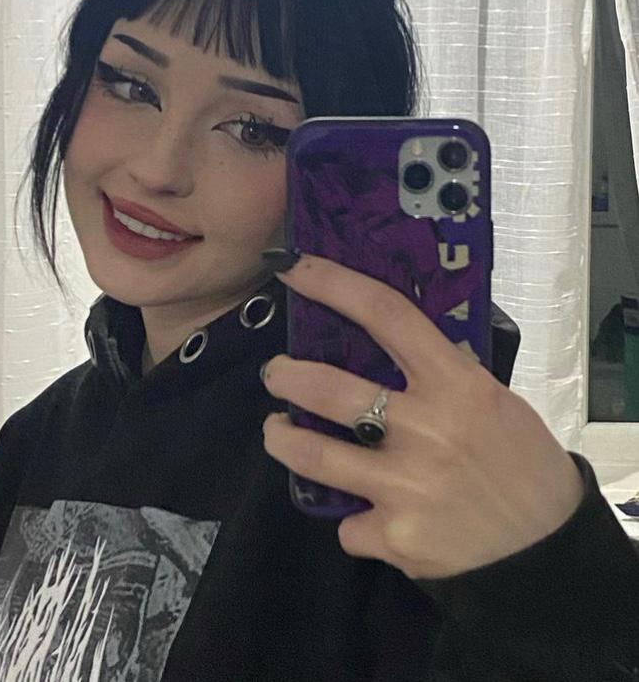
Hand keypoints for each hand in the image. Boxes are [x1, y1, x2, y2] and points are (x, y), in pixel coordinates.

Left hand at [261, 252, 585, 580]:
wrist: (546, 551)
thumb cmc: (522, 462)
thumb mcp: (494, 400)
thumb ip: (442, 375)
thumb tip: (389, 346)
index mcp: (456, 385)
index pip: (385, 315)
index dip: (333, 284)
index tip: (295, 270)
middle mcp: (425, 430)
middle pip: (328, 389)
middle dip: (285, 376)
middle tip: (276, 373)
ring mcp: (405, 486)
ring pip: (312, 456)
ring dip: (282, 439)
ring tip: (277, 430)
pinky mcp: (395, 537)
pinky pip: (348, 523)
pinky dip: (350, 517)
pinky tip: (361, 513)